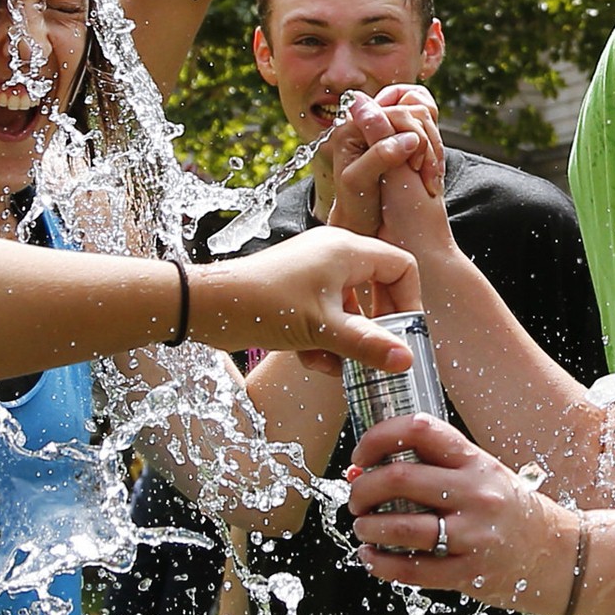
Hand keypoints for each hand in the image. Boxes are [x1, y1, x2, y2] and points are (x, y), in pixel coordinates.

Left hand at [191, 228, 420, 372]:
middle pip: (377, 288)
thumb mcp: (322, 329)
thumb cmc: (264, 305)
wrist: (206, 306)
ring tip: (335, 364)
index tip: (403, 335)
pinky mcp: (297, 290)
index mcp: (347, 250)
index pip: (401, 267)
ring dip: (347, 339)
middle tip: (375, 354)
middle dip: (374, 327)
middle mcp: (334, 254)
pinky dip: (325, 338)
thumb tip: (406, 359)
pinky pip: (327, 313)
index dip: (408, 302)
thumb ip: (367, 344)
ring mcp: (314, 271)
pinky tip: (311, 360)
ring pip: (350, 307)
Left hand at [327, 89, 444, 234]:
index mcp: (353, 125)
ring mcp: (387, 130)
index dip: (413, 133)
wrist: (361, 225)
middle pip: (415, 112)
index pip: (396, 111)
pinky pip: (428, 132)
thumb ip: (380, 155)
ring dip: (434, 148)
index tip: (417, 165)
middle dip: (428, 142)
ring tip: (431, 177)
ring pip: (425, 121)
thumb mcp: (358, 182)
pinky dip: (435, 152)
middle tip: (427, 173)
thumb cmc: (354, 206)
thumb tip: (410, 137)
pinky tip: (432, 173)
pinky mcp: (400, 140)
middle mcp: (370, 122)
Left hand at [347, 412, 581, 614]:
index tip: (360, 457)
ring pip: (400, 527)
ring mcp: (474, 534)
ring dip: (367, 527)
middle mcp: (475, 493)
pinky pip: (413, 570)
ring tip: (362, 527)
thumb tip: (364, 470)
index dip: (377, 438)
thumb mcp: (482, 474)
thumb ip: (433, 468)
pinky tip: (371, 558)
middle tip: (356, 498)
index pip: (419, 429)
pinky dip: (381, 564)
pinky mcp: (471, 572)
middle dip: (363, 489)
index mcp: (475, 461)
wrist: (559, 554)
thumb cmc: (509, 510)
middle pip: (399, 478)